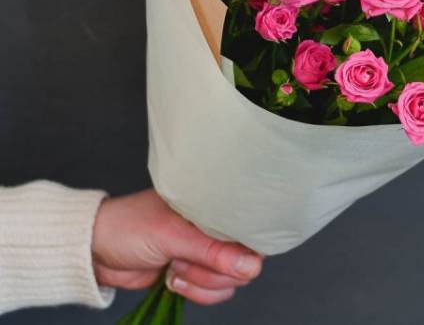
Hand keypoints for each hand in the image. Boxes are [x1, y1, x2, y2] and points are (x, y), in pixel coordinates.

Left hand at [92, 189, 262, 304]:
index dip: (245, 248)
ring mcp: (206, 252)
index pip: (251, 228)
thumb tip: (253, 266)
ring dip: (201, 282)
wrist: (95, 251)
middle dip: (212, 270)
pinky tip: (173, 279)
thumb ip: (213, 252)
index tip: (223, 257)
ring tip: (174, 267)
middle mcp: (215, 228)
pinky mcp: (195, 272)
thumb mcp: (172, 236)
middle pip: (244, 262)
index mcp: (214, 205)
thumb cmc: (129, 227)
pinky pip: (213, 292)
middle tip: (183, 257)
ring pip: (229, 281)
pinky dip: (195, 292)